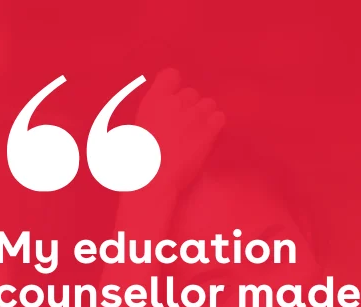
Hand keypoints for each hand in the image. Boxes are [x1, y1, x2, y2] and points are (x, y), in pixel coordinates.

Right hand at [134, 68, 225, 199]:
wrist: (156, 176)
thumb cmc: (143, 158)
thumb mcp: (141, 127)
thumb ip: (156, 113)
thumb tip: (164, 116)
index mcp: (154, 100)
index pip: (171, 75)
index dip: (176, 86)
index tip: (176, 99)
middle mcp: (175, 102)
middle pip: (191, 93)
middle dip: (191, 106)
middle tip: (188, 124)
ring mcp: (193, 115)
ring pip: (208, 103)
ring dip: (206, 115)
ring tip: (200, 130)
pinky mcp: (208, 130)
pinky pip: (219, 117)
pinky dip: (217, 124)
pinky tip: (210, 135)